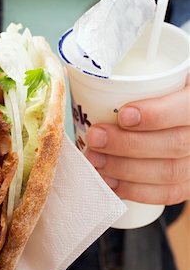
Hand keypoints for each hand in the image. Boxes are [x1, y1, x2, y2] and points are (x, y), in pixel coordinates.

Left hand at [86, 75, 189, 204]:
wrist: (177, 120)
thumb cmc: (163, 92)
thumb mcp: (159, 77)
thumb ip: (141, 78)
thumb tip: (89, 77)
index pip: (186, 110)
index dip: (155, 115)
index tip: (122, 115)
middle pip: (174, 144)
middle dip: (127, 145)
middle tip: (95, 138)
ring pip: (170, 172)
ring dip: (126, 170)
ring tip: (95, 160)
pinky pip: (168, 193)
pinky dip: (136, 190)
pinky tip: (110, 182)